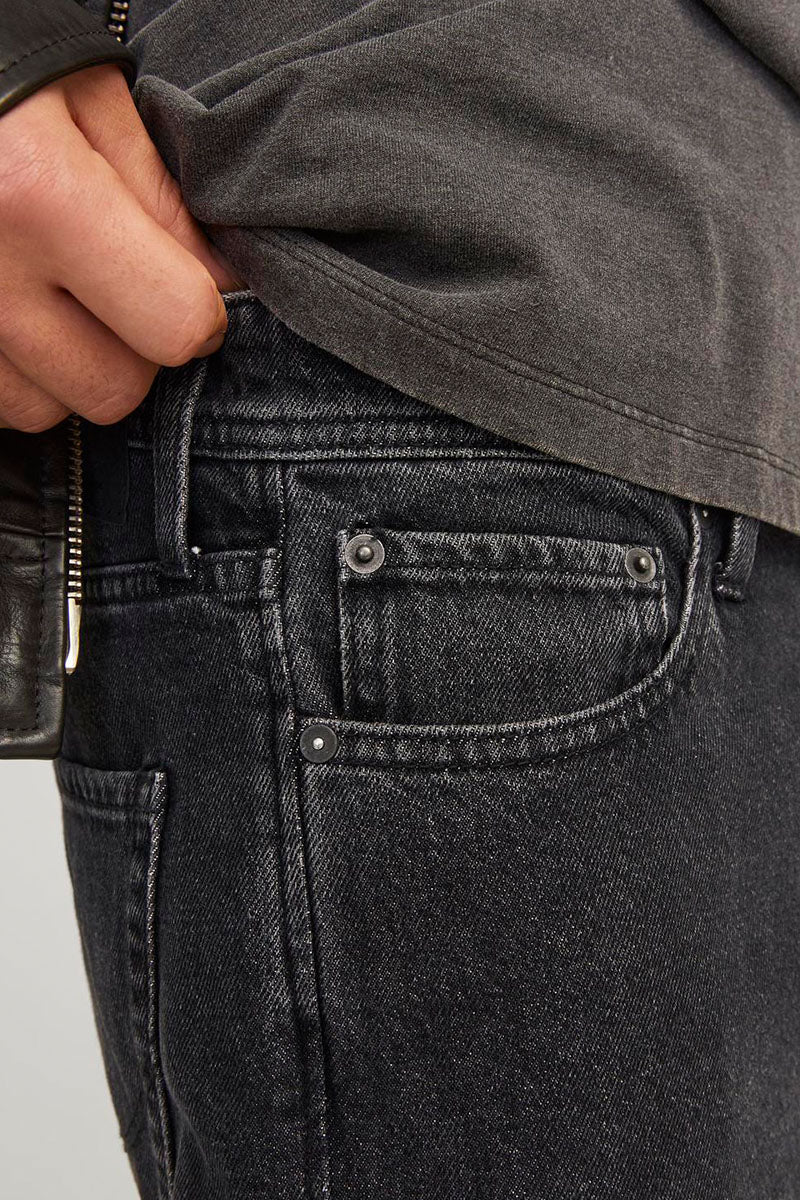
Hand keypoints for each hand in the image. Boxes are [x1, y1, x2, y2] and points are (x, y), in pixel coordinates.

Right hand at [0, 63, 242, 431]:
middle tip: (126, 292)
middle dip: (138, 352)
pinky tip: (21, 311)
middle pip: (112, 389)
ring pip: (48, 409)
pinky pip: (0, 401)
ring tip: (61, 297)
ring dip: (72, 369)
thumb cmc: (0, 70)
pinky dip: (22, 373)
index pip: (174, 324)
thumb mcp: (87, 95)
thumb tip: (223, 284)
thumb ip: (161, 194)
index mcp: (38, 195)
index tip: (199, 288)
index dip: (205, 314)